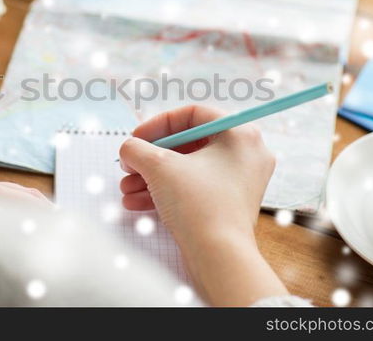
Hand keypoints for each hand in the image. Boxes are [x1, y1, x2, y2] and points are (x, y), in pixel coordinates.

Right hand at [119, 105, 287, 304]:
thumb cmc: (198, 205)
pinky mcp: (231, 204)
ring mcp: (241, 181)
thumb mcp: (159, 166)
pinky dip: (167, 191)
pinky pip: (195, 188)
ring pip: (188, 168)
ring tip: (127, 189)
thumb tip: (129, 148)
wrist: (219, 258)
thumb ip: (137, 148)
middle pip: (189, 143)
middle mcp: (246, 154)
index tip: (137, 137)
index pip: (193, 114)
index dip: (158, 124)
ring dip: (153, 176)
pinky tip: (137, 202)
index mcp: (240, 134)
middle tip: (130, 165)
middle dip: (151, 156)